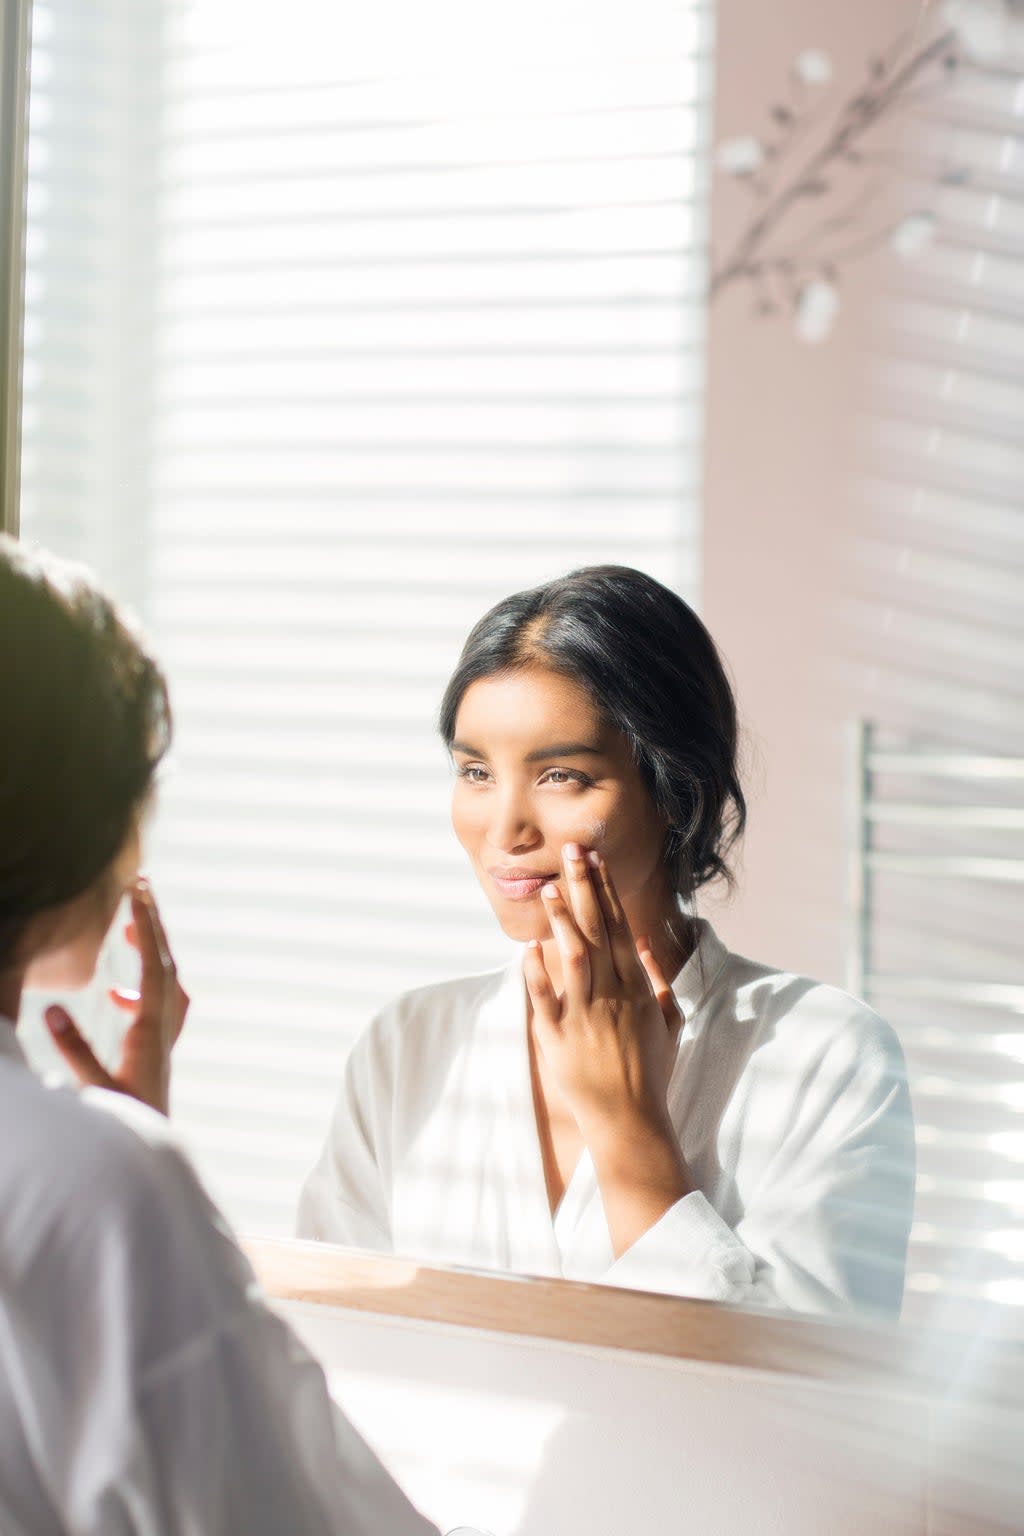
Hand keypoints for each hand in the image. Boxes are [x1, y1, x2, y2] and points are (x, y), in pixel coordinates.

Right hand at [45, 879, 188, 1115]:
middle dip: (153, 926)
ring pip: (165, 983)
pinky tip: (113, 998)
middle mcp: (164, 1030)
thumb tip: (51, 1007)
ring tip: (126, 931)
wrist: (151, 1159)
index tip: (137, 891)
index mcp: (152, 1031)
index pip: (154, 966)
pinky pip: (157, 1008)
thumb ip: (73, 1049)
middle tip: (140, 889)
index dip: (146, 926)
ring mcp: (163, 1041)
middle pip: (166, 964)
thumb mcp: (94, 1087)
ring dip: (150, 953)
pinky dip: (141, 989)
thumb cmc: (125, 1125)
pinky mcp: (156, 1054)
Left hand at [523, 843, 683, 1141]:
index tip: (596, 859)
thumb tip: (645, 942)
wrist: (630, 1120)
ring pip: (573, 957)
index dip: (606, 891)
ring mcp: (585, 1015)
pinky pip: (545, 998)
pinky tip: (530, 945)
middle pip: (597, 930)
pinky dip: (537, 971)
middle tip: (571, 852)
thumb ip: (658, 980)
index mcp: (638, 988)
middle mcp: (612, 995)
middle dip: (584, 887)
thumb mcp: (669, 1023)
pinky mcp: (559, 1037)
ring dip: (562, 920)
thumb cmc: (651, 1072)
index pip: (620, 927)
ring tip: (550, 888)